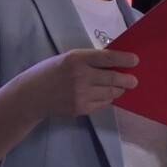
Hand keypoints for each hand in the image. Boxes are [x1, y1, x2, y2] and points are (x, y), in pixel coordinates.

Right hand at [23, 48, 138, 117]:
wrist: (31, 96)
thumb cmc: (48, 73)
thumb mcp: (66, 59)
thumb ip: (87, 61)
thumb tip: (112, 63)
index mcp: (76, 59)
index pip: (107, 57)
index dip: (124, 59)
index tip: (135, 60)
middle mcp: (81, 76)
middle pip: (113, 78)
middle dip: (126, 80)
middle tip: (133, 80)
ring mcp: (81, 94)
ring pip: (110, 93)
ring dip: (117, 90)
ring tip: (119, 88)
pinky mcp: (81, 108)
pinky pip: (102, 104)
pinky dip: (106, 99)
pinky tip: (105, 96)